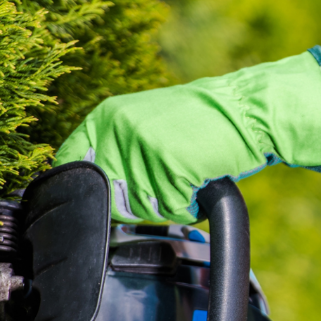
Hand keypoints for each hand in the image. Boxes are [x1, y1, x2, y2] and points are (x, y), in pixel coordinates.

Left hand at [54, 47, 320, 223]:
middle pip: (110, 198)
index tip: (100, 199)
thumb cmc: (201, 123)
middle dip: (137, 204)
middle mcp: (121, 129)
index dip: (85, 190)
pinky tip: (200, 183)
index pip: (71, 163)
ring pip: (141, 208)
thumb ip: (113, 148)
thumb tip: (90, 189)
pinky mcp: (172, 167)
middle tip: (165, 184)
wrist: (248, 111)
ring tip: (187, 177)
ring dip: (168, 205)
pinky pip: (172, 210)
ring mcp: (145, 148)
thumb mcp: (145, 122)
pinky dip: (190, 206)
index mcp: (108, 116)